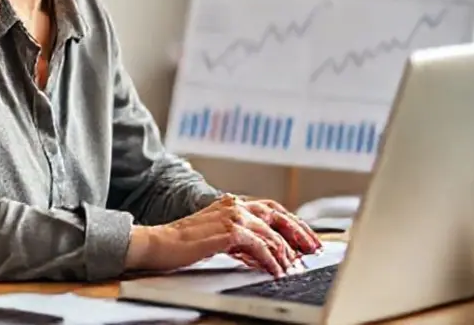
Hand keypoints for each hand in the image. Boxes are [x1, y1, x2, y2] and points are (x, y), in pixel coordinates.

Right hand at [124, 194, 314, 276]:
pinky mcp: (228, 232)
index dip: (294, 224)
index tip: (308, 239)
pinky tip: (275, 270)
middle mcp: (235, 205)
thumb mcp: (219, 238)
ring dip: (286, 253)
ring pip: (272, 233)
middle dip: (300, 233)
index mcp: (233, 203)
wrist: (159, 243)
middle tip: (313, 249)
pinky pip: (260, 246)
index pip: (273, 209)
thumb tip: (267, 254)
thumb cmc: (184, 243)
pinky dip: (271, 260)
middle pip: (279, 215)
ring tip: (293, 268)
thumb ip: (243, 240)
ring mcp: (232, 216)